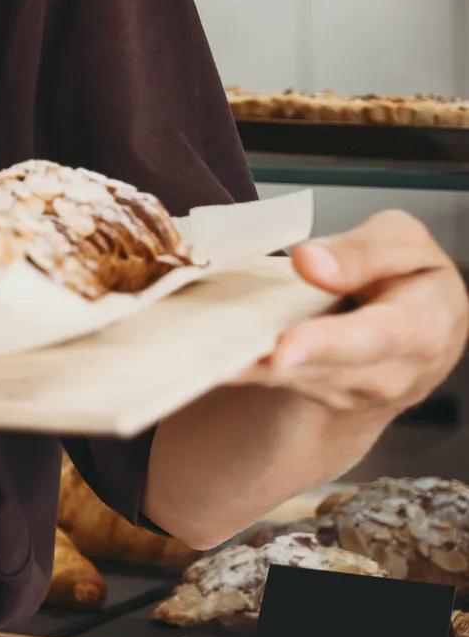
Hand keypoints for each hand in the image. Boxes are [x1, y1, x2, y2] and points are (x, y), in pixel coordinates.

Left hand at [237, 210, 467, 414]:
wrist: (413, 327)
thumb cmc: (405, 276)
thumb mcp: (402, 242)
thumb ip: (366, 250)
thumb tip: (312, 261)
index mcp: (425, 323)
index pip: (379, 336)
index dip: (331, 343)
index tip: (285, 347)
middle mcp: (395, 370)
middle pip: (333, 370)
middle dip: (282, 366)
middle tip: (232, 360)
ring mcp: (357, 391)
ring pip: (301, 382)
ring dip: (256, 371)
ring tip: (212, 358)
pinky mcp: (321, 394)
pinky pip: (282, 384)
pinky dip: (248, 373)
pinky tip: (215, 363)